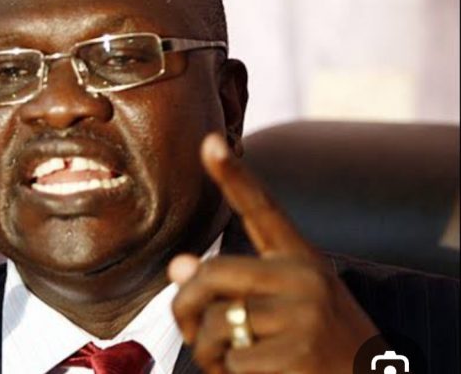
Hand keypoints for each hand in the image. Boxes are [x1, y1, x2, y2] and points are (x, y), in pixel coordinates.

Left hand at [168, 133, 378, 372]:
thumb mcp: (282, 306)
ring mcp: (304, 314)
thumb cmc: (315, 345)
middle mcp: (304, 277)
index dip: (233, 176)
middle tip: (190, 332)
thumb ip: (232, 285)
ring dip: (206, 351)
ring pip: (213, 322)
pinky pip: (230, 360)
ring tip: (231, 359)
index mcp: (300, 259)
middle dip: (185, 306)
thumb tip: (178, 265)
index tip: (210, 141)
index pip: (261, 210)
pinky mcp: (298, 352)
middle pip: (211, 273)